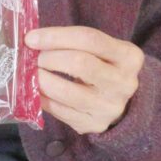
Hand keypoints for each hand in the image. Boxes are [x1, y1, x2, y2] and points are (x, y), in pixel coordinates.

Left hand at [25, 26, 143, 134]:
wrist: (122, 100)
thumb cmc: (104, 67)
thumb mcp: (101, 50)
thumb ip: (73, 42)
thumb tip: (33, 40)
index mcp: (129, 56)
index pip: (89, 39)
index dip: (56, 36)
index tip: (31, 38)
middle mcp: (124, 82)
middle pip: (79, 63)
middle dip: (49, 58)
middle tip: (33, 57)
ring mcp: (110, 107)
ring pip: (67, 91)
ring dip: (41, 80)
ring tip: (31, 73)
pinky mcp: (95, 124)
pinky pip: (60, 111)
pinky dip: (42, 98)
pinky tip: (35, 90)